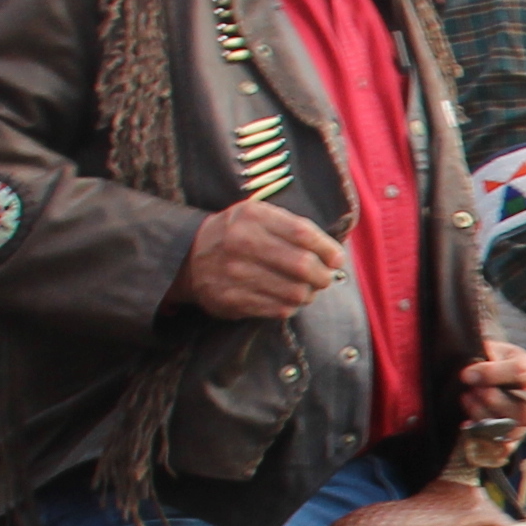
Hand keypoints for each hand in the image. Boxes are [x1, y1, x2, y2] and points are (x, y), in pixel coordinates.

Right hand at [173, 199, 342, 322]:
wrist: (189, 257)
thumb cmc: (236, 234)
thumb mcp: (258, 216)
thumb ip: (294, 228)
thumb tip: (334, 255)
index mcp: (253, 217)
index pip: (303, 234)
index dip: (327, 249)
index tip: (336, 259)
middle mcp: (242, 243)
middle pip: (302, 265)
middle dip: (322, 276)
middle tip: (324, 278)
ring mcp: (236, 273)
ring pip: (294, 292)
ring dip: (308, 294)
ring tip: (306, 290)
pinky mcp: (232, 299)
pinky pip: (278, 309)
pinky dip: (291, 306)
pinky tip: (287, 299)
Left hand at [457, 346, 525, 445]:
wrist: (491, 371)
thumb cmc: (495, 360)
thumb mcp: (494, 350)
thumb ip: (486, 361)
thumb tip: (469, 375)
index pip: (520, 373)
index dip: (492, 374)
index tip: (467, 374)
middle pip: (522, 409)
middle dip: (493, 400)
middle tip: (473, 390)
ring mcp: (524, 422)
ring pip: (510, 428)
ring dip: (484, 416)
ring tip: (467, 399)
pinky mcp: (511, 437)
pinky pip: (503, 446)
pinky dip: (484, 438)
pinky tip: (467, 425)